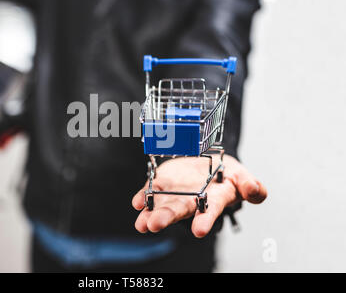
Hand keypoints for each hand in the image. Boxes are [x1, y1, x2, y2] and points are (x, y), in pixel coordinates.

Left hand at [132, 155, 266, 237]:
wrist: (209, 162)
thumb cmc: (226, 174)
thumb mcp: (242, 176)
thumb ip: (250, 185)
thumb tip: (256, 191)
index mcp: (212, 201)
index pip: (209, 213)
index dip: (205, 221)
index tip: (199, 230)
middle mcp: (191, 201)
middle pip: (178, 211)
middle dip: (166, 218)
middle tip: (154, 225)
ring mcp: (174, 193)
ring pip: (161, 206)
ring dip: (150, 214)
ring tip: (142, 223)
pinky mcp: (162, 182)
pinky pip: (150, 191)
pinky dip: (143, 197)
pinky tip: (137, 203)